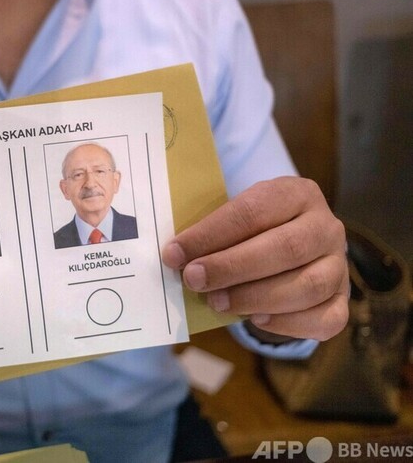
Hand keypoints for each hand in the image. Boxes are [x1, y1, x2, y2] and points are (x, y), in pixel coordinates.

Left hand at [162, 177, 348, 341]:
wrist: (289, 240)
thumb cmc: (250, 229)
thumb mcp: (234, 217)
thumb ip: (211, 233)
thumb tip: (176, 258)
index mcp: (296, 194)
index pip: (253, 212)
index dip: (211, 235)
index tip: (174, 253)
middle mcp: (325, 226)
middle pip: (285, 248)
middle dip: (232, 267)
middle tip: (194, 280)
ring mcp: (339, 264)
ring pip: (308, 286)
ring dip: (255, 297)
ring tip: (217, 302)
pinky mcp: (342, 299)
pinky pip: (326, 319)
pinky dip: (288, 323)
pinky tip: (255, 318)